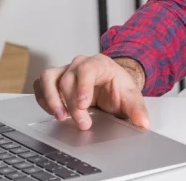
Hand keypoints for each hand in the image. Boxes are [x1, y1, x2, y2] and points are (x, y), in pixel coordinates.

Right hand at [33, 54, 148, 130]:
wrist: (111, 85)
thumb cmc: (118, 87)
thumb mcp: (131, 97)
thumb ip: (137, 109)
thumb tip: (143, 123)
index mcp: (99, 63)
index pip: (87, 70)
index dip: (83, 87)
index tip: (83, 105)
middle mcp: (79, 64)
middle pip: (68, 80)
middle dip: (73, 104)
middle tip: (82, 123)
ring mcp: (65, 70)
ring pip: (49, 78)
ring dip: (51, 99)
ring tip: (60, 117)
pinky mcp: (54, 80)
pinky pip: (41, 85)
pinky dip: (42, 98)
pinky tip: (53, 112)